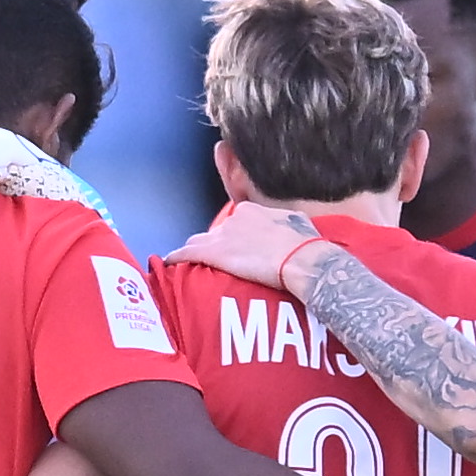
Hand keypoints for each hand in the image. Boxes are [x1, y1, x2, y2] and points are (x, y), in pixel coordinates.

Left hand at [169, 201, 322, 292]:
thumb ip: (284, 223)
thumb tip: (288, 226)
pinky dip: (177, 257)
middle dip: (215, 245)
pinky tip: (170, 263)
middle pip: (215, 232)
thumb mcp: (297, 224)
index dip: (234, 237)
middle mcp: (233, 219)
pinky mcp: (214, 253)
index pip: (234, 222)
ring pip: (199, 241)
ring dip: (196, 251)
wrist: (301, 258)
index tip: (237, 248)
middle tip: (221, 262)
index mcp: (252, 210)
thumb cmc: (305, 244)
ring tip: (191, 264)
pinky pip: (188, 253)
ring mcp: (222, 236)